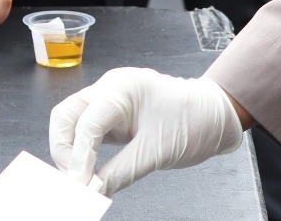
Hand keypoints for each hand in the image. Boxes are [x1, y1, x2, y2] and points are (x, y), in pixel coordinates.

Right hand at [49, 69, 243, 194]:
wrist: (216, 116)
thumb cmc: (195, 122)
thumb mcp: (157, 152)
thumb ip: (121, 173)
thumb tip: (92, 191)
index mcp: (122, 88)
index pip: (86, 122)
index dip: (79, 157)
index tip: (81, 185)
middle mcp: (110, 89)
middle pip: (65, 115)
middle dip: (64, 150)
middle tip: (74, 181)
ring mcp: (109, 100)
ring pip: (71, 123)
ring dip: (70, 152)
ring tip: (79, 180)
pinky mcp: (112, 115)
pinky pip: (86, 131)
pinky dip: (82, 151)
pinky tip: (87, 171)